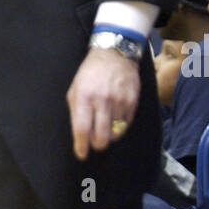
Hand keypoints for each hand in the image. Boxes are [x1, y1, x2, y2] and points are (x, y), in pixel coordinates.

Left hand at [67, 46, 139, 160]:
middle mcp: (102, 100)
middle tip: (94, 143)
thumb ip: (75, 111)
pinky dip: (120, 127)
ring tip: (105, 127)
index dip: (81, 146)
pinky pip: (126, 125)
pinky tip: (115, 119)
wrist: (114, 55)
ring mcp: (119, 102)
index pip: (82, 128)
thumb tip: (79, 135)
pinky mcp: (132, 102)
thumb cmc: (90, 73)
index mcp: (84, 96)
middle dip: (97, 145)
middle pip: (101, 137)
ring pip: (115, 134)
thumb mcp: (75, 88)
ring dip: (109, 135)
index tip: (81, 154)